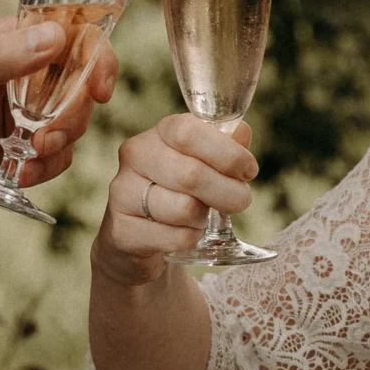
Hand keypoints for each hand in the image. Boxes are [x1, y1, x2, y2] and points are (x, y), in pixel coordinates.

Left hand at [0, 16, 117, 241]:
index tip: (98, 90)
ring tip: (26, 159)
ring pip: (74, 119)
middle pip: (79, 80)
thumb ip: (4, 58)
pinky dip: (46, 168)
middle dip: (73, 113)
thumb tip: (57, 34)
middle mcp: (18, 71)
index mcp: (4, 42)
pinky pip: (59, 154)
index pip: (69, 32)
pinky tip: (17, 176)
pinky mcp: (19, 146)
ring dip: (60, 143)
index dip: (93, 56)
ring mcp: (20, 110)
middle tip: (44, 138)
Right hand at [92, 114, 256, 286]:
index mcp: (158, 132)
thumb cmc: (178, 190)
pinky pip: (175, 238)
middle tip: (240, 201)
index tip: (248, 170)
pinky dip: (190, 239)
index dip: (226, 152)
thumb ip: (225, 146)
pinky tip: (182, 233)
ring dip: (204, 218)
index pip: (188, 132)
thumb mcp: (203, 163)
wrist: (137, 235)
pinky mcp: (121, 230)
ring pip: (184, 209)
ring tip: (200, 216)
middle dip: (228, 192)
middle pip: (191, 174)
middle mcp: (135, 155)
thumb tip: (242, 130)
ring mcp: (123, 191)